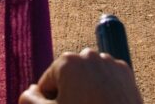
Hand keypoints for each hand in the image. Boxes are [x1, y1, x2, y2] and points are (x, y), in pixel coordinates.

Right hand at [19, 48, 140, 103]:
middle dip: (69, 94)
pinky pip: (105, 79)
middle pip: (68, 78)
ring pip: (87, 78)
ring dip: (85, 91)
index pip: (47, 83)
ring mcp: (109, 63)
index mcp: (67, 61)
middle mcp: (89, 55)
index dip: (50, 102)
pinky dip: (103, 90)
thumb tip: (29, 92)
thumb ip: (29, 100)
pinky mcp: (126, 73)